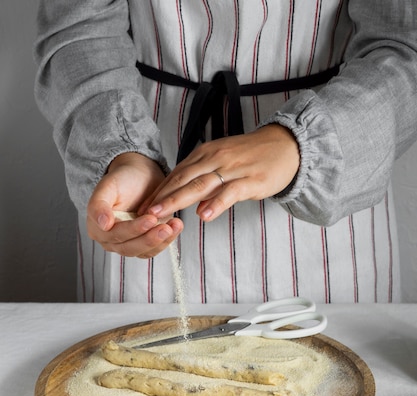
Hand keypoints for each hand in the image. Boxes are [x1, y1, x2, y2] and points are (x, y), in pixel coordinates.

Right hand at [87, 152, 182, 257]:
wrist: (139, 176)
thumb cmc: (122, 179)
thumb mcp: (107, 186)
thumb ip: (99, 204)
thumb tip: (103, 224)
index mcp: (97, 228)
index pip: (115, 235)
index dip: (133, 229)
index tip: (150, 219)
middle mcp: (111, 240)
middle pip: (130, 247)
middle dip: (149, 238)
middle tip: (166, 227)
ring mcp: (128, 243)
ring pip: (144, 251)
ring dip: (160, 241)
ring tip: (174, 225)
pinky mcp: (144, 244)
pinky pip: (155, 248)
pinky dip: (167, 240)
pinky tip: (175, 227)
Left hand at [141, 124, 299, 221]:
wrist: (285, 146)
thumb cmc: (252, 156)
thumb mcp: (223, 163)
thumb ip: (206, 181)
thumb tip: (192, 204)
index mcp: (206, 154)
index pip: (177, 174)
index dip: (159, 191)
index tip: (144, 207)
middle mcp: (215, 158)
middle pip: (182, 179)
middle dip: (161, 197)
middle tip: (143, 213)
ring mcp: (232, 169)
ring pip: (200, 185)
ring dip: (178, 200)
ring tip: (162, 214)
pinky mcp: (250, 180)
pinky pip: (230, 192)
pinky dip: (216, 204)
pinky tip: (203, 216)